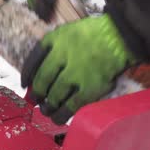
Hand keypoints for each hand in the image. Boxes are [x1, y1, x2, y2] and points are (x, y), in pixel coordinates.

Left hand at [21, 14, 136, 124]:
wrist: (124, 36)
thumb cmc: (98, 33)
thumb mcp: (71, 30)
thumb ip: (56, 47)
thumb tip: (40, 71)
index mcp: (56, 39)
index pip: (33, 59)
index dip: (26, 74)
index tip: (25, 84)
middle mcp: (62, 55)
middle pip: (42, 79)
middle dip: (38, 93)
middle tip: (36, 100)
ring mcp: (76, 72)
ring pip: (55, 95)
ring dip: (48, 105)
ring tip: (47, 110)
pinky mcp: (91, 87)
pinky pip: (72, 105)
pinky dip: (63, 113)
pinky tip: (58, 118)